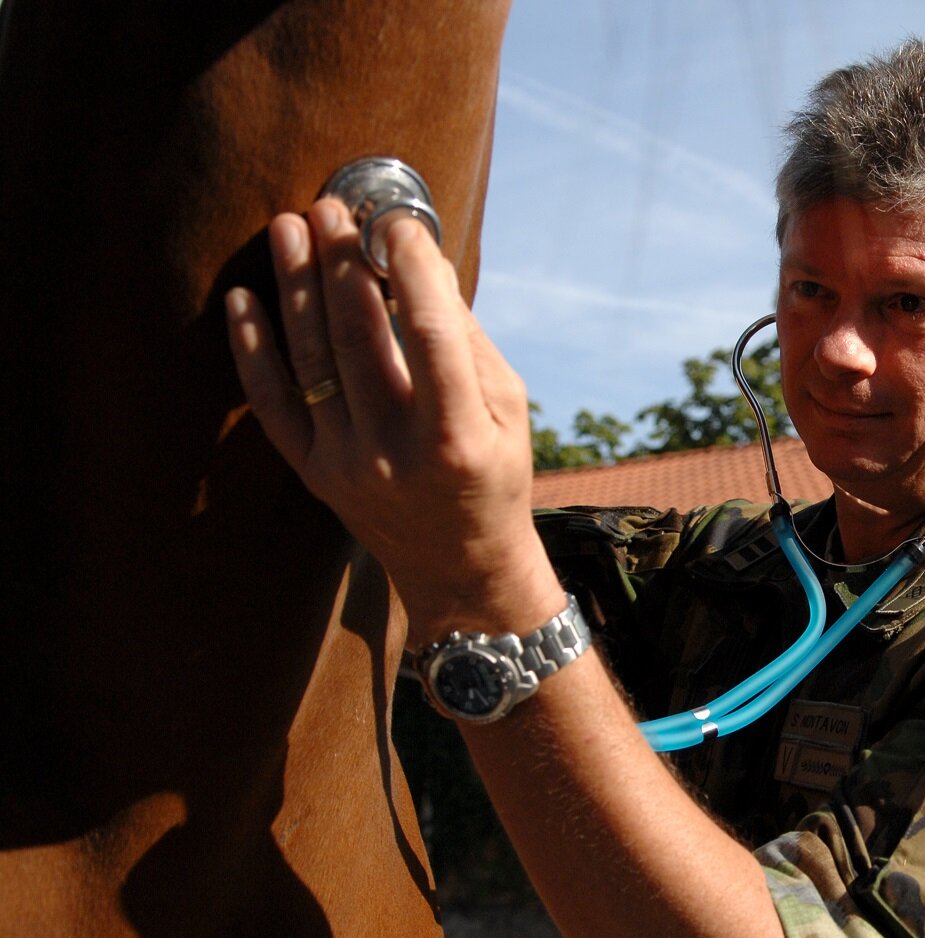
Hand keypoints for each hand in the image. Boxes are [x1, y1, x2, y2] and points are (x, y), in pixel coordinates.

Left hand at [226, 197, 559, 641]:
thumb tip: (420, 264)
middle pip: (357, 338)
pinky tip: (243, 298)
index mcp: (457, 436)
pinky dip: (252, 349)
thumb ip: (466, 342)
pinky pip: (273, 404)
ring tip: (291, 228)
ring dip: (297, 287)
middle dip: (341, 264)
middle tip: (330, 208)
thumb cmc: (495, 477)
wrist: (461, 569)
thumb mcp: (509, 412)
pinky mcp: (314, 473)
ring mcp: (348, 464)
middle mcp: (396, 452)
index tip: (396, 222)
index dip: (411, 270)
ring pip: (311, 360)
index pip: (429, 336)